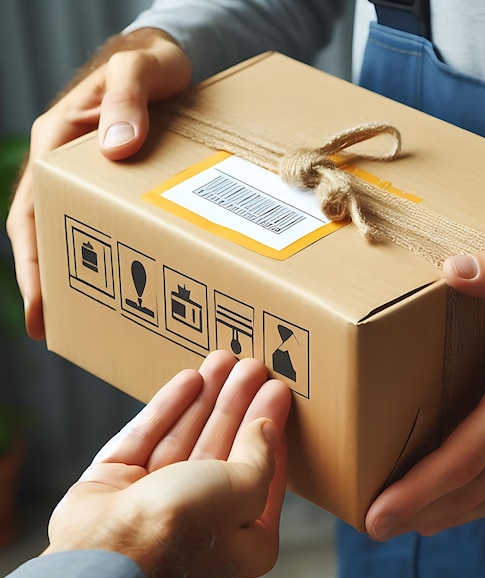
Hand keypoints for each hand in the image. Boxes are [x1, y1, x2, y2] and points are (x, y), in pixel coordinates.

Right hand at [6, 28, 191, 339]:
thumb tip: (117, 147)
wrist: (168, 59)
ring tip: (81, 316)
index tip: (38, 304)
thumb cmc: (150, 63)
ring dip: (69, 270)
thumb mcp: (139, 72)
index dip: (33, 260)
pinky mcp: (116, 182)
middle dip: (44, 280)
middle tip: (49, 328)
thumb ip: (127, 100)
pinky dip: (99, 249)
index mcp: (58, 141)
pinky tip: (115, 275)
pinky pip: (100, 220)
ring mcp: (90, 175)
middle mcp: (66, 163)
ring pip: (69, 229)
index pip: (32, 210)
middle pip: (44, 230)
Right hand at [43, 351, 291, 577]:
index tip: (278, 392)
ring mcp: (156, 499)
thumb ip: (259, 457)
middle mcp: (200, 518)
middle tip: (251, 367)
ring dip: (207, 396)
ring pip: (188, 436)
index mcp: (239, 537)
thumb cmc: (181, 530)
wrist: (104, 551)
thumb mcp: (241, 490)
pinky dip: (170, 407)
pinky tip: (189, 379)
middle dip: (238, 403)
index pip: (262, 471)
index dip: (270, 426)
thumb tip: (266, 428)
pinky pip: (151, 436)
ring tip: (223, 360)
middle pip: (224, 447)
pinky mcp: (121, 480)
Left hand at [366, 249, 484, 538]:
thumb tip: (451, 269)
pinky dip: (478, 503)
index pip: (461, 458)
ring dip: (446, 513)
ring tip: (407, 523)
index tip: (378, 511)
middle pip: (467, 489)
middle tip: (374, 526)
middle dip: (418, 511)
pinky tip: (459, 503)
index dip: (417, 489)